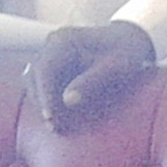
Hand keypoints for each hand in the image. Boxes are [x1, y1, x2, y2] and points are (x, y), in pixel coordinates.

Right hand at [28, 21, 156, 131]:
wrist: (130, 39)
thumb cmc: (126, 53)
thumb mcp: (116, 68)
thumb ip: (92, 82)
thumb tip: (67, 100)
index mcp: (64, 40)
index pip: (45, 69)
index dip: (46, 95)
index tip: (51, 117)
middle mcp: (52, 43)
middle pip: (36, 75)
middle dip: (43, 102)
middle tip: (54, 127)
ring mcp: (51, 52)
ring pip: (35, 80)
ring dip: (43, 102)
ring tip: (55, 125)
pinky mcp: (55, 62)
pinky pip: (43, 82)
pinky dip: (48, 98)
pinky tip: (57, 115)